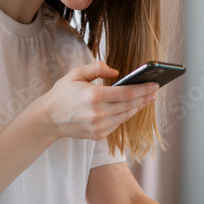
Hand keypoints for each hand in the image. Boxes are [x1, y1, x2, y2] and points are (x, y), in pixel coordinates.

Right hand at [35, 62, 157, 140]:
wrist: (48, 119)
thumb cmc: (62, 94)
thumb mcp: (76, 74)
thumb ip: (97, 68)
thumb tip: (117, 72)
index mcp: (94, 96)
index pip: (126, 93)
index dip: (143, 89)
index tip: (154, 85)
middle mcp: (98, 113)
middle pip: (130, 105)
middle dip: (145, 98)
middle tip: (155, 91)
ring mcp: (99, 126)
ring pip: (126, 116)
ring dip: (138, 107)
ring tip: (147, 99)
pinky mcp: (98, 135)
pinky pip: (117, 124)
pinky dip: (125, 115)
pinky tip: (131, 108)